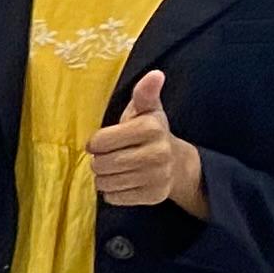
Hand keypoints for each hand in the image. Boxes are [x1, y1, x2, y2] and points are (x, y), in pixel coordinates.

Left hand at [86, 69, 201, 212]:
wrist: (178, 163)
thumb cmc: (152, 133)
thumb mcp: (147, 110)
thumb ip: (145, 93)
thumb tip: (155, 74)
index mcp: (151, 128)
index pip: (99, 142)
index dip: (96, 143)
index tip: (102, 142)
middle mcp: (157, 153)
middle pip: (101, 164)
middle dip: (98, 161)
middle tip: (109, 157)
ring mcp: (157, 177)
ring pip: (106, 183)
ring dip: (103, 178)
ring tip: (115, 169)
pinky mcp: (153, 196)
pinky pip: (115, 198)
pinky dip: (113, 192)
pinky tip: (124, 182)